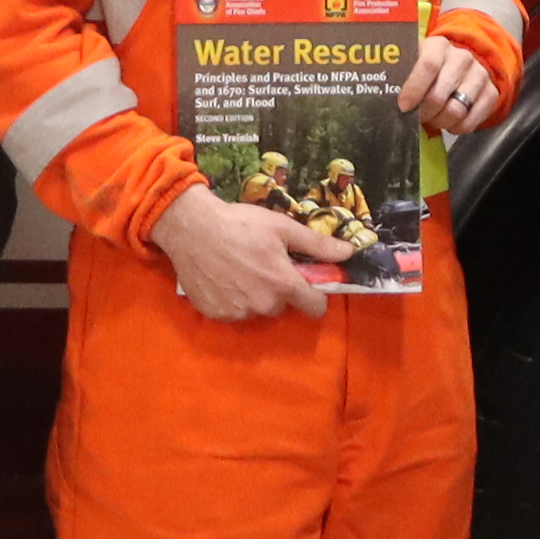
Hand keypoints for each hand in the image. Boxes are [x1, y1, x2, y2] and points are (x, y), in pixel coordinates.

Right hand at [157, 191, 352, 322]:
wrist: (191, 228)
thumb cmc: (240, 224)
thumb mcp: (282, 227)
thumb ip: (317, 245)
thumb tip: (348, 253)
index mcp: (284, 285)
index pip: (315, 307)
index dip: (314, 295)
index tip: (305, 283)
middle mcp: (263, 305)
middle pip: (283, 306)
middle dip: (279, 291)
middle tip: (264, 266)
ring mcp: (238, 312)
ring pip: (257, 309)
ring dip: (255, 295)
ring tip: (240, 270)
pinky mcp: (216, 314)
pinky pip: (234, 312)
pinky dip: (232, 300)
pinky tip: (224, 278)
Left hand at [395, 35, 503, 137]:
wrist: (463, 65)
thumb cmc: (429, 69)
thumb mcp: (415, 63)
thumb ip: (402, 76)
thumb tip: (382, 99)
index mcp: (438, 46)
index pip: (428, 65)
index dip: (414, 88)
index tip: (403, 106)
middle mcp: (462, 58)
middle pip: (440, 93)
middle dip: (425, 113)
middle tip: (417, 118)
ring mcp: (479, 75)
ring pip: (456, 110)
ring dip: (441, 122)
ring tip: (433, 121)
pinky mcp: (491, 92)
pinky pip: (473, 119)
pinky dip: (458, 128)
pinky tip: (450, 124)